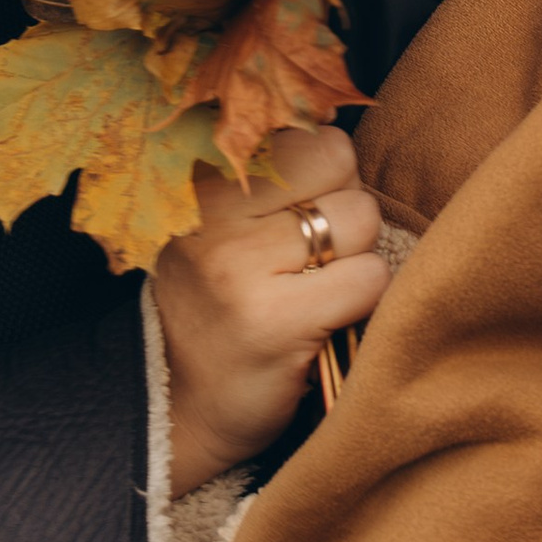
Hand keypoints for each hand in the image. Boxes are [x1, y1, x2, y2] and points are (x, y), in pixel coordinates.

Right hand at [150, 124, 388, 495]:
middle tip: (315, 253)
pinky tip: (326, 321)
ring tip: (317, 288)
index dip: (325, 174)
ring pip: (359, 218)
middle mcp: (211, 212)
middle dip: (344, 206)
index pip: (308, 134)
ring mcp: (239, 266)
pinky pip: (368, 280)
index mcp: (198, 180)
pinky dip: (364, 302)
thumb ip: (267, 176)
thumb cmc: (214, 308)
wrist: (173, 406)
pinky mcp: (275, 320)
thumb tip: (337, 134)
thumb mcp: (217, 227)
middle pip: (338, 161)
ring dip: (357, 257)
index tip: (300, 215)